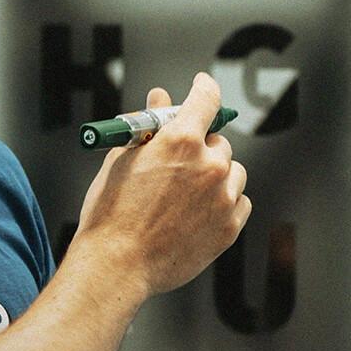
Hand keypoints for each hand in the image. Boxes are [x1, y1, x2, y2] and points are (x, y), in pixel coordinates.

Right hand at [71, 73, 250, 297]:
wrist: (117, 264)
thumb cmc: (112, 212)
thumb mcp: (122, 159)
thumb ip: (148, 126)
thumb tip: (159, 99)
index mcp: (181, 140)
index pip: (206, 98)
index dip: (204, 88)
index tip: (202, 86)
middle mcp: (210, 164)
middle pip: (218, 141)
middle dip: (200, 146)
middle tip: (177, 161)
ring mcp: (224, 197)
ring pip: (233, 172)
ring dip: (215, 175)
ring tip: (184, 193)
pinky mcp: (230, 227)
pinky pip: (238, 202)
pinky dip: (223, 201)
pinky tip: (196, 212)